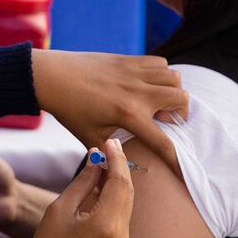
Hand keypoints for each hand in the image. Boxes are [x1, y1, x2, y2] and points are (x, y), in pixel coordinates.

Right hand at [16, 138, 133, 237]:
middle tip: (109, 147)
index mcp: (105, 225)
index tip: (110, 142)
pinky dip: (115, 198)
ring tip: (103, 163)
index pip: (119, 182)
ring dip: (118, 182)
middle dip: (119, 167)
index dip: (116, 159)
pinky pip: (122, 216)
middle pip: (128, 191)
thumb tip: (95, 160)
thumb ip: (82, 183)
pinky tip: (102, 187)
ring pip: (127, 203)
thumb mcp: (60, 210)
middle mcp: (121, 235)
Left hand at [31, 50, 186, 169]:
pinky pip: (160, 62)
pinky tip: (149, 85)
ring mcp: (135, 72)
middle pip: (180, 99)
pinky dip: (162, 74)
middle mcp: (137, 92)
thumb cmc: (69, 110)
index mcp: (128, 115)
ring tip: (161, 102)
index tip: (185, 175)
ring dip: (174, 91)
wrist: (52, 77)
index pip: (162, 142)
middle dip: (181, 114)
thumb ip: (109, 155)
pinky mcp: (129, 60)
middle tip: (167, 121)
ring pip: (174, 77)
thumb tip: (118, 177)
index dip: (177, 162)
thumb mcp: (89, 138)